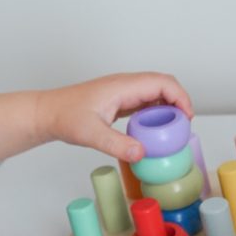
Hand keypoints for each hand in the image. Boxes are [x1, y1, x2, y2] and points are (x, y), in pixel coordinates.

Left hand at [35, 72, 192, 161]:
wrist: (47, 113)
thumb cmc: (64, 117)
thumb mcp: (90, 134)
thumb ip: (116, 144)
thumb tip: (142, 153)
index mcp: (122, 86)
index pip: (162, 82)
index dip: (181, 96)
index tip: (187, 117)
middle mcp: (125, 85)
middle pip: (163, 84)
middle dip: (179, 101)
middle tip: (183, 126)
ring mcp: (122, 91)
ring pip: (155, 92)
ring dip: (168, 107)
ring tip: (172, 130)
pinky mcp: (119, 100)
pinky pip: (144, 101)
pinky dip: (155, 112)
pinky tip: (154, 130)